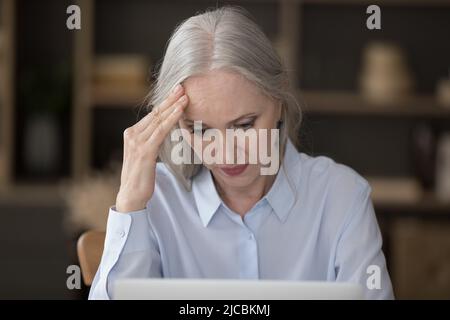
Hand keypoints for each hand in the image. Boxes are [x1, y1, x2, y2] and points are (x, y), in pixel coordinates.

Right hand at [115, 84, 187, 212]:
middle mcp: (132, 134)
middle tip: (182, 86)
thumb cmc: (141, 176)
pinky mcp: (144, 151)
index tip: (177, 93)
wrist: (131, 195)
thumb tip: (164, 131)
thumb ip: (152, 141)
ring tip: (185, 95)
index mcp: (132, 134)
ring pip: (159, 120)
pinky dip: (172, 119)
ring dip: (173, 106)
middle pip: (155, 114)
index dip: (165, 103)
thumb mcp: (146, 154)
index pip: (152, 115)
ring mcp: (136, 142)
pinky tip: (180, 111)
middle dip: (170, 99)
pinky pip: (161, 131)